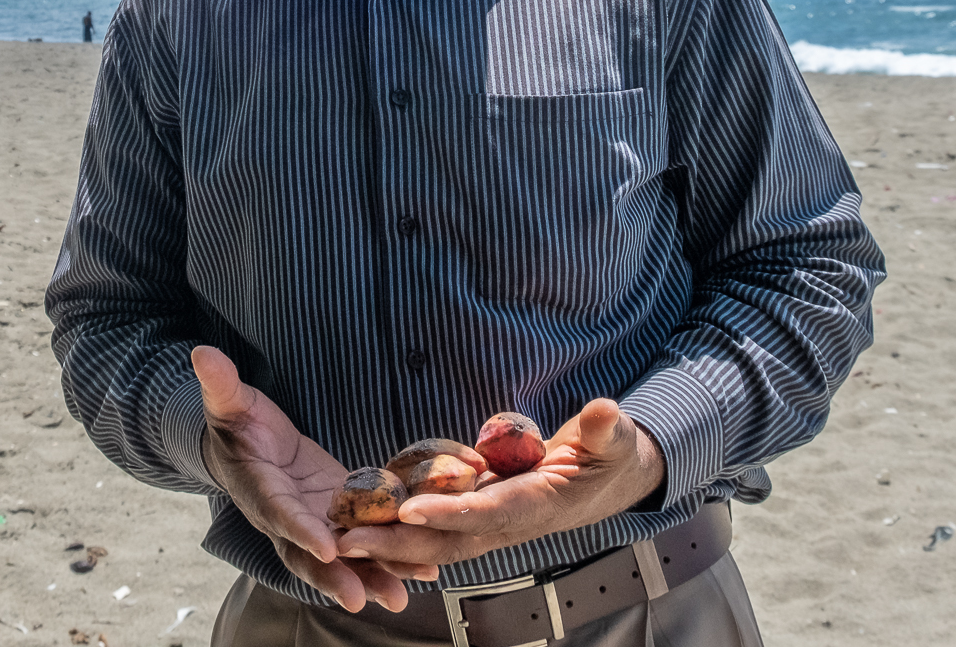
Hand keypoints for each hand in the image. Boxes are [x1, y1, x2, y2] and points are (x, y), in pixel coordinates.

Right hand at [193, 346, 437, 611]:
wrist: (246, 446)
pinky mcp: (338, 517)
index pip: (280, 514)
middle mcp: (287, 518)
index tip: (326, 548)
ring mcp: (314, 522)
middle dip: (336, 576)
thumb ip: (220, 384)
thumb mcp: (228, 401)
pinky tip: (422, 569)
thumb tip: (201, 354)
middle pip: (309, 555)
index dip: (301, 531)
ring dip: (370, 576)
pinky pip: (363, 542)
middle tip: (361, 597)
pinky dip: (390, 557)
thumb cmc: (236, 422)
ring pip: (341, 559)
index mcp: (260, 491)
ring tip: (401, 596)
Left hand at [335, 398, 663, 568]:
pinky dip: (400, 528)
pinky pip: (436, 525)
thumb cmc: (611, 456)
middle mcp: (508, 522)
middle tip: (348, 539)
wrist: (609, 479)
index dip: (448, 514)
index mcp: (538, 505)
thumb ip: (606, 429)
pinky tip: (363, 518)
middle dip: (398, 543)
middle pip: (447, 540)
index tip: (409, 510)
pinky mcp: (479, 512)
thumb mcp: (615, 440)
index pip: (487, 513)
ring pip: (435, 539)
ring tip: (340, 536)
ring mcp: (491, 521)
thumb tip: (603, 411)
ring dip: (390, 542)